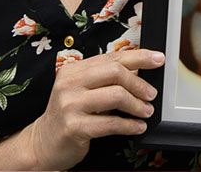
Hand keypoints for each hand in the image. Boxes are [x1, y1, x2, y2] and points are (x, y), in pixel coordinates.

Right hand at [18, 48, 164, 169]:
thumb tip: (140, 68)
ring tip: (146, 112)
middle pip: (115, 72)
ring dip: (137, 105)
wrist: (43, 143)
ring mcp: (70, 105)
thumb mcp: (85, 91)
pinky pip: (110, 123)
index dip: (139, 57)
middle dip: (139, 83)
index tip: (157, 59)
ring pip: (116, 96)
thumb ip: (107, 78)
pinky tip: (137, 127)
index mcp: (74, 70)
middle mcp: (70, 83)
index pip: (112, 57)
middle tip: (151, 94)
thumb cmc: (69, 115)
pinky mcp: (73, 127)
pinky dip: (129, 125)